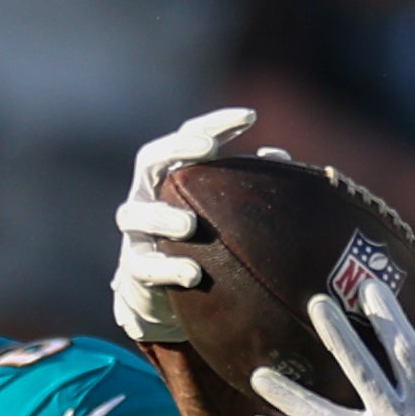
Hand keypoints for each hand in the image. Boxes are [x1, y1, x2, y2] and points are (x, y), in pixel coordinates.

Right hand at [110, 107, 256, 347]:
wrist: (169, 298)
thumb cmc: (205, 245)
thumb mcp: (228, 213)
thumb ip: (250, 185)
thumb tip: (280, 157)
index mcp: (173, 176)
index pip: (189, 138)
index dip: (216, 124)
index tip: (251, 117)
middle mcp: (148, 194)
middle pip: (151, 159)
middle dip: (179, 149)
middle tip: (209, 149)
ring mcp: (136, 231)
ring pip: (135, 214)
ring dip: (162, 216)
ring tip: (190, 225)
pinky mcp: (133, 267)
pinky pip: (145, 266)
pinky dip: (169, 268)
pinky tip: (194, 274)